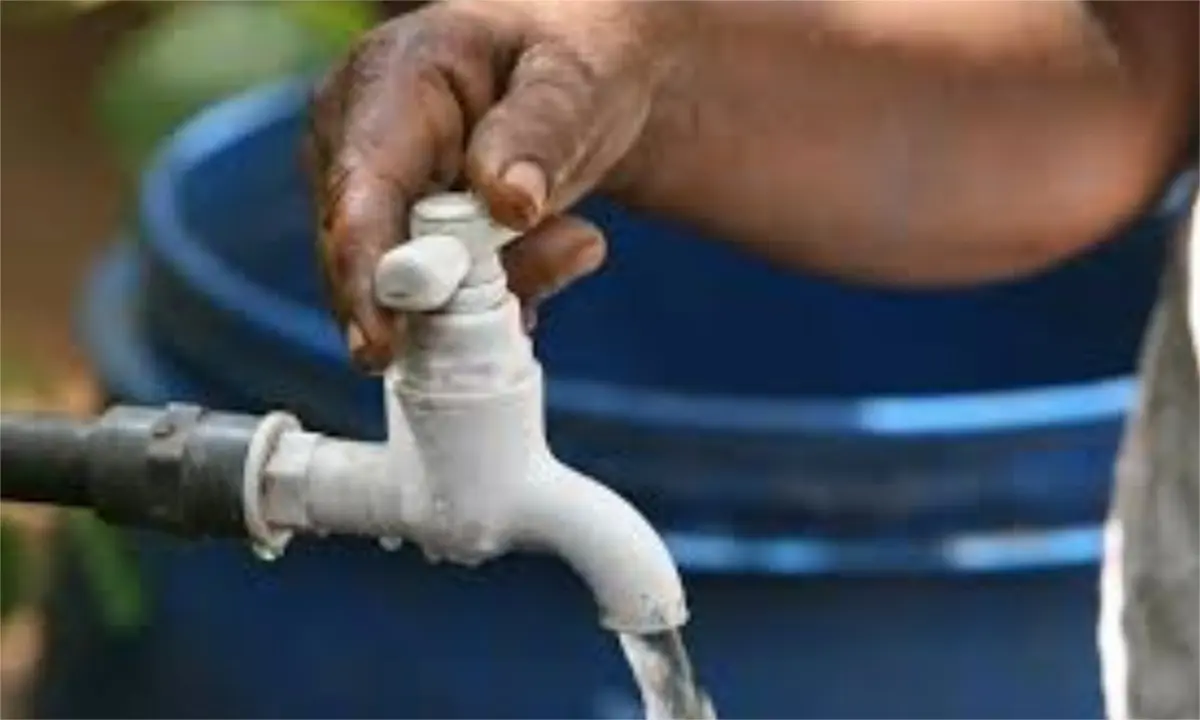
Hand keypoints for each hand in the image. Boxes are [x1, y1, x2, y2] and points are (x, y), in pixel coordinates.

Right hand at [305, 0, 689, 371]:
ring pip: (410, 295)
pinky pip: (432, 306)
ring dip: (497, 290)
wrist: (580, 81)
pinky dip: (492, 304)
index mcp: (387, 83)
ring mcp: (373, 198)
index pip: (359, 193)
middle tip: (571, 249)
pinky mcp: (399, 242)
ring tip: (577, 236)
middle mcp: (356, 143)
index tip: (380, 344)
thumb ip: (543, 131)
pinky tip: (547, 263)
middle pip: (372, 259)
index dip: (365, 274)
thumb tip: (509, 203)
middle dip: (463, 291)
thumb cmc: (572, 63)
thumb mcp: (577, 80)